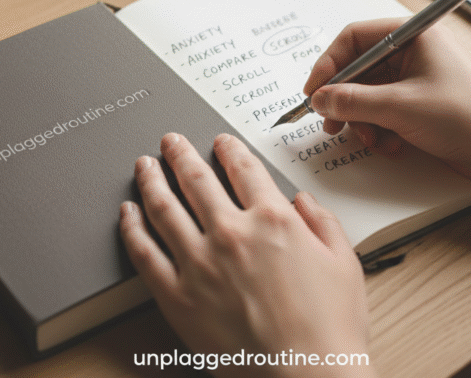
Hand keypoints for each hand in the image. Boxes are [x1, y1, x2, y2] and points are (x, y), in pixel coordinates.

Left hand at [119, 133, 374, 376]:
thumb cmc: (330, 329)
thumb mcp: (344, 264)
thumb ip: (323, 222)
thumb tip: (303, 201)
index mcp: (273, 219)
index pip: (243, 168)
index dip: (229, 148)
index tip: (220, 141)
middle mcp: (232, 233)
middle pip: (196, 178)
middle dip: (180, 153)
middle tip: (170, 141)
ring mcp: (200, 264)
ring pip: (164, 207)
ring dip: (151, 179)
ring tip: (144, 165)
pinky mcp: (178, 297)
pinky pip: (145, 254)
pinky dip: (132, 228)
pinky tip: (127, 212)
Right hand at [303, 18, 470, 182]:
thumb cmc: (469, 115)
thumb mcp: (399, 107)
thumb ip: (352, 101)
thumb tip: (320, 100)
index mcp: (412, 35)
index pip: (354, 38)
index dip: (329, 64)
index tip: (315, 91)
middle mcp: (413, 51)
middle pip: (359, 69)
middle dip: (345, 99)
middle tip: (331, 122)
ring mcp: (417, 78)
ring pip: (369, 94)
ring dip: (363, 120)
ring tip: (372, 139)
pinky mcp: (420, 103)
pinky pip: (384, 110)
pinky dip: (380, 129)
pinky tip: (392, 145)